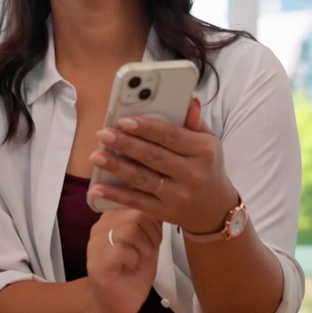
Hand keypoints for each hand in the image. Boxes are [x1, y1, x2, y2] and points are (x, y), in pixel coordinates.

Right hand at [84, 209, 162, 312]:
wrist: (114, 303)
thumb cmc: (132, 273)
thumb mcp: (147, 243)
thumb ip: (151, 223)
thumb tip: (163, 204)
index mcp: (113, 218)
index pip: (137, 201)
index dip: (153, 220)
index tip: (153, 239)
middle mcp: (102, 225)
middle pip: (136, 213)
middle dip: (152, 235)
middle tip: (148, 253)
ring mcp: (97, 241)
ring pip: (131, 229)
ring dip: (144, 249)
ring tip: (138, 262)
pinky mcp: (99, 259)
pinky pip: (124, 249)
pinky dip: (134, 260)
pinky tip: (129, 269)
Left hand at [87, 97, 237, 234]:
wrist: (215, 209)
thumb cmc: (207, 167)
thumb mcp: (209, 142)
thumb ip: (194, 121)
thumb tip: (188, 100)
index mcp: (202, 151)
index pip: (171, 136)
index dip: (146, 128)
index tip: (124, 120)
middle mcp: (192, 174)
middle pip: (153, 156)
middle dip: (125, 144)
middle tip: (103, 134)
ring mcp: (178, 196)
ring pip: (142, 179)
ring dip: (116, 167)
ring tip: (96, 156)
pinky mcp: (165, 212)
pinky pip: (137, 203)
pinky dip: (116, 196)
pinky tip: (97, 189)